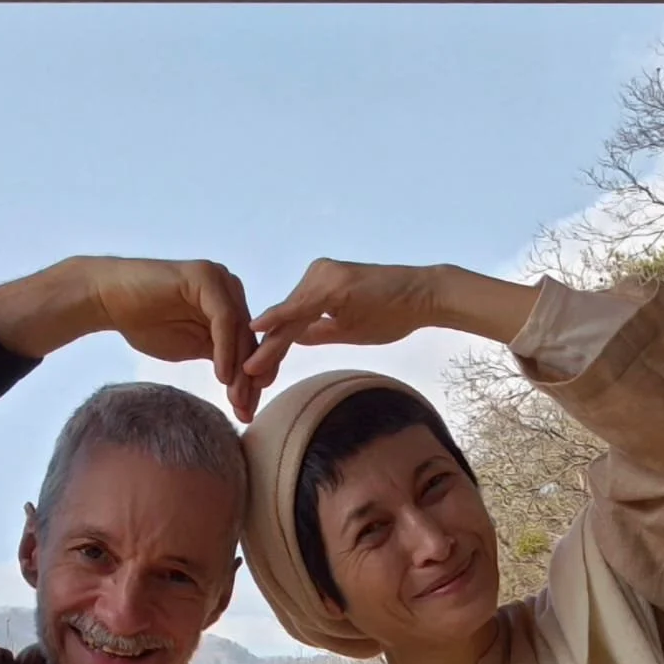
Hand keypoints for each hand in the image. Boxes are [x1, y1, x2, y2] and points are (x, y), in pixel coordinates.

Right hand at [0, 257, 262, 418]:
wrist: (109, 299)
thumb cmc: (145, 323)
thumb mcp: (192, 347)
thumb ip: (220, 358)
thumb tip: (246, 390)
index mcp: (230, 305)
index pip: (250, 348)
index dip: (252, 382)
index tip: (247, 413)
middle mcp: (230, 290)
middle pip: (250, 341)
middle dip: (249, 381)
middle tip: (246, 413)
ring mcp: (219, 281)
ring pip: (241, 332)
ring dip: (240, 371)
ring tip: (236, 402)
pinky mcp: (204, 278)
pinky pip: (224, 320)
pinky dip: (226, 350)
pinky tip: (222, 378)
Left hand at [244, 260, 537, 385]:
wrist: (424, 294)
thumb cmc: (392, 311)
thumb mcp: (347, 327)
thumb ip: (318, 331)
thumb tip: (294, 341)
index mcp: (315, 289)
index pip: (286, 328)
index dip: (270, 355)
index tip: (254, 382)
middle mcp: (314, 277)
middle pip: (280, 324)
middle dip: (261, 356)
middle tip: (239, 385)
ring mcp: (321, 277)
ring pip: (286, 319)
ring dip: (266, 348)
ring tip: (247, 374)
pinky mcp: (332, 282)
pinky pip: (300, 306)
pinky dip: (279, 319)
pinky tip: (257, 330)